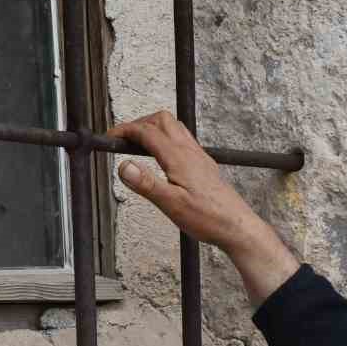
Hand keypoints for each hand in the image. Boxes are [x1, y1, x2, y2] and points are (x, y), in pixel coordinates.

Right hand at [108, 110, 299, 305]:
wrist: (236, 225)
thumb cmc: (208, 218)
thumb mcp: (171, 204)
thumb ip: (146, 184)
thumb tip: (123, 166)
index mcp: (178, 157)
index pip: (147, 132)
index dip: (125, 130)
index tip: (109, 138)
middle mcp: (190, 151)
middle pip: (162, 120)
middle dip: (139, 123)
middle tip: (123, 138)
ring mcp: (199, 156)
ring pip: (175, 127)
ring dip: (154, 128)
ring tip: (139, 144)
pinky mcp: (204, 165)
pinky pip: (184, 140)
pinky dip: (167, 138)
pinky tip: (163, 156)